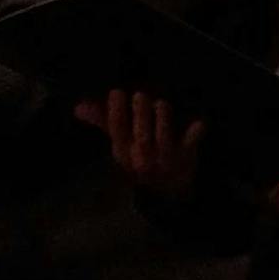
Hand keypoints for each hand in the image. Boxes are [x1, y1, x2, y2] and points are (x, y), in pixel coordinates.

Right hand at [75, 89, 203, 197]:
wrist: (167, 187)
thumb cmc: (140, 156)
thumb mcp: (120, 141)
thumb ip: (102, 121)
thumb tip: (78, 106)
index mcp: (124, 151)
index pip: (117, 131)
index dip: (115, 112)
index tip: (116, 92)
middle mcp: (143, 157)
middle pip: (141, 137)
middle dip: (141, 116)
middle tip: (140, 94)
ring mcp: (165, 158)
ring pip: (163, 140)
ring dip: (163, 122)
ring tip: (161, 103)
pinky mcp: (185, 157)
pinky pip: (190, 147)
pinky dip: (194, 136)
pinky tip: (199, 123)